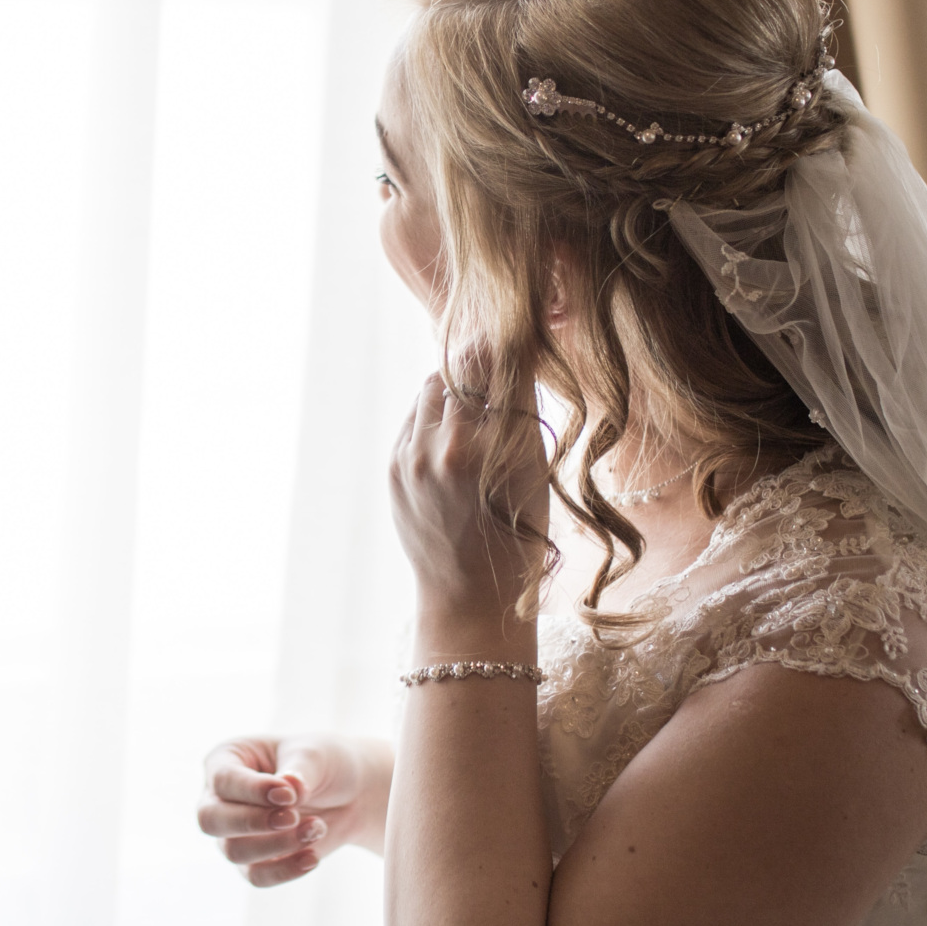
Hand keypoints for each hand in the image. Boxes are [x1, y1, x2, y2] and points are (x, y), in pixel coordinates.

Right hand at [197, 733, 387, 887]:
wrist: (348, 793)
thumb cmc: (321, 763)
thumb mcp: (313, 755)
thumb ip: (298, 772)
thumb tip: (288, 787)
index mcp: (225, 760)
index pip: (223, 780)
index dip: (252, 790)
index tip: (290, 795)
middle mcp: (220, 798)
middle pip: (210, 820)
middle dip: (251, 822)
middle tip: (293, 817)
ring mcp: (233, 833)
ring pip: (234, 851)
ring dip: (278, 844)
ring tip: (317, 828)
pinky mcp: (253, 861)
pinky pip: (256, 876)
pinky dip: (285, 870)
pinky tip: (313, 857)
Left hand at [389, 366, 547, 629]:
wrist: (469, 593)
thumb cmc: (516, 534)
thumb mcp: (532, 472)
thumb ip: (518, 415)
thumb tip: (511, 357)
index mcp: (493, 448)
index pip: (500, 367)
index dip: (511, 344)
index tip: (519, 332)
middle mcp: (448, 447)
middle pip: (463, 369)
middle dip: (482, 361)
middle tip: (498, 356)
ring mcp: (414, 457)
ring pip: (433, 388)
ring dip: (454, 386)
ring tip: (476, 400)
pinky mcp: (394, 467)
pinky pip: (414, 418)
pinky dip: (434, 415)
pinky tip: (453, 431)